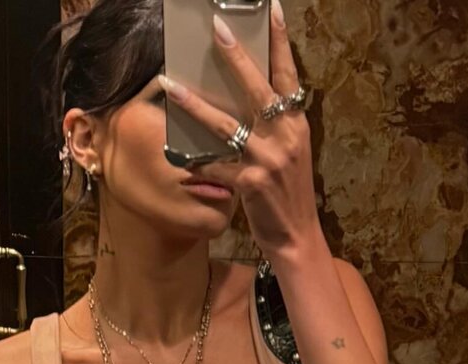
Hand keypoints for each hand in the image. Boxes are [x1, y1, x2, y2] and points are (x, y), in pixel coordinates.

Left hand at [157, 1, 323, 261]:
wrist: (298, 237)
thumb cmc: (291, 196)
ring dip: (194, 105)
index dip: (281, 43)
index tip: (274, 11)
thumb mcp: (292, 155)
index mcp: (296, 126)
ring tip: (170, 85)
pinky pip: (216, 166)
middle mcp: (284, 137)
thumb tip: (251, 104)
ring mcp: (267, 159)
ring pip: (225, 124)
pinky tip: (177, 155)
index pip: (288, 76)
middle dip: (235, 56)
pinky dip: (196, 162)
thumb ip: (275, 129)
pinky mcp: (250, 183)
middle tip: (216, 29)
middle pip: (256, 87)